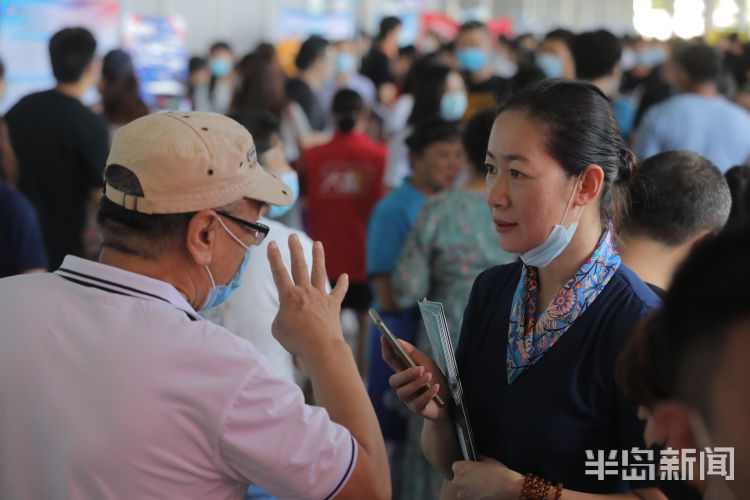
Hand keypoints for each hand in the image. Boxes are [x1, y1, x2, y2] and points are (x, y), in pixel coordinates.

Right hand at [268, 235, 347, 358]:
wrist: (320, 346)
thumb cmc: (296, 340)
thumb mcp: (278, 328)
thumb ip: (282, 316)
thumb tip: (290, 313)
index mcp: (289, 296)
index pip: (279, 272)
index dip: (273, 257)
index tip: (271, 244)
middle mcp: (305, 291)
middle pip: (299, 266)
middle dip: (295, 249)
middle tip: (293, 237)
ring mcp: (320, 296)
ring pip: (319, 272)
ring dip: (318, 257)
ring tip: (318, 244)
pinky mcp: (333, 305)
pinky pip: (338, 292)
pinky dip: (342, 284)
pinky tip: (345, 276)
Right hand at [382, 337, 449, 420]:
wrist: (449, 399)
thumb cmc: (436, 378)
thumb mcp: (427, 363)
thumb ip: (413, 353)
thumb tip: (399, 340)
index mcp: (403, 371)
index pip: (390, 360)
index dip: (386, 349)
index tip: (385, 337)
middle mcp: (403, 385)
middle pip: (394, 380)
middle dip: (406, 374)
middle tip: (420, 369)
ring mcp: (408, 398)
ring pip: (403, 392)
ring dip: (416, 383)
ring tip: (429, 377)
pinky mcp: (416, 408)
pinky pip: (417, 402)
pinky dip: (427, 394)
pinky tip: (435, 387)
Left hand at [451, 457, 523, 499]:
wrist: (508, 488)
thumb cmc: (498, 473)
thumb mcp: (487, 460)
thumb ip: (477, 460)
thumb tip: (476, 460)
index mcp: (459, 468)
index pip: (456, 466)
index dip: (464, 468)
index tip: (471, 469)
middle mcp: (457, 481)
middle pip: (458, 479)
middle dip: (466, 479)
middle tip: (478, 478)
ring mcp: (462, 494)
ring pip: (462, 490)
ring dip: (469, 488)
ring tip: (482, 486)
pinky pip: (468, 497)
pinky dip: (474, 495)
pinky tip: (483, 492)